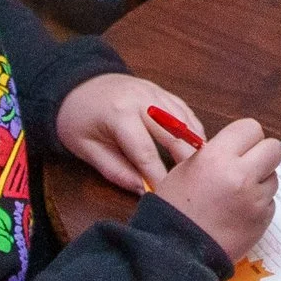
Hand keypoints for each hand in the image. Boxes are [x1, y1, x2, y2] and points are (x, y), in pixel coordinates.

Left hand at [55, 73, 204, 192]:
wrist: (75, 83)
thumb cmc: (77, 119)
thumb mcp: (86, 148)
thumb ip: (115, 170)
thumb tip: (142, 190)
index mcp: (120, 115)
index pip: (146, 153)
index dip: (159, 178)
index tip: (168, 197)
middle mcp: (142, 101)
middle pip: (174, 135)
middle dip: (187, 163)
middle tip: (197, 186)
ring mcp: (154, 92)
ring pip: (185, 121)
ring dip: (196, 146)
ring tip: (205, 170)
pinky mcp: (161, 91)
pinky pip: (184, 110)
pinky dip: (194, 129)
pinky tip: (200, 148)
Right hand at [155, 117, 280, 260]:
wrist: (177, 252)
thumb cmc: (174, 210)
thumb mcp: (185, 169)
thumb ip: (214, 153)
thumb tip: (236, 146)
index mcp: (217, 157)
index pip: (250, 128)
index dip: (244, 137)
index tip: (238, 146)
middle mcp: (241, 175)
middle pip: (273, 148)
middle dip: (261, 154)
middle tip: (246, 165)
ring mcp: (255, 200)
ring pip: (274, 176)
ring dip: (260, 181)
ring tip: (235, 194)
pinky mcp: (263, 220)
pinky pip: (270, 201)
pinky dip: (259, 204)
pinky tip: (237, 212)